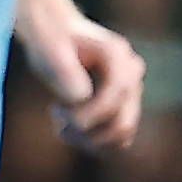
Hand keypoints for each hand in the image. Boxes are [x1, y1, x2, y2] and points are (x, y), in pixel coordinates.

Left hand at [21, 5, 144, 152]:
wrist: (57, 39)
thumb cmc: (50, 43)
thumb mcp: (49, 50)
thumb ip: (64, 69)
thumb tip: (82, 97)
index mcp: (117, 54)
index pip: (116, 95)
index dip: (87, 114)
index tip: (55, 110)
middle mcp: (132, 75)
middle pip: (123, 124)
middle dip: (86, 132)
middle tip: (57, 119)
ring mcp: (132, 93)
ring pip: (122, 137)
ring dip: (88, 141)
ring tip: (61, 125)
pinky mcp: (125, 108)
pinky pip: (117, 141)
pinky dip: (92, 142)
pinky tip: (69, 128)